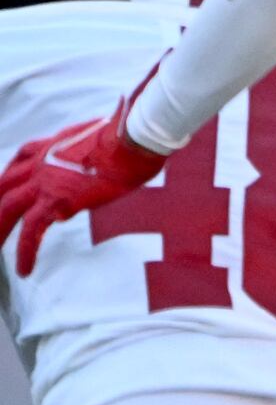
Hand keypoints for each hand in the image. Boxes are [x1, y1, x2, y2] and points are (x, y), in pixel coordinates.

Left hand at [0, 83, 167, 272]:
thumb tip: (113, 148)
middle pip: (4, 185)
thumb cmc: (134, 134)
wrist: (134, 139)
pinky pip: (31, 232)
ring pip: (7, 208)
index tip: (13, 185)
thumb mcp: (110, 136)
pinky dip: (25, 253)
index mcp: (55, 144)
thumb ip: (100, 145)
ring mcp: (45, 181)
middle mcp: (43, 161)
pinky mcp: (56, 201)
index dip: (13, 174)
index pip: (22, 157)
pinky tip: (25, 270)